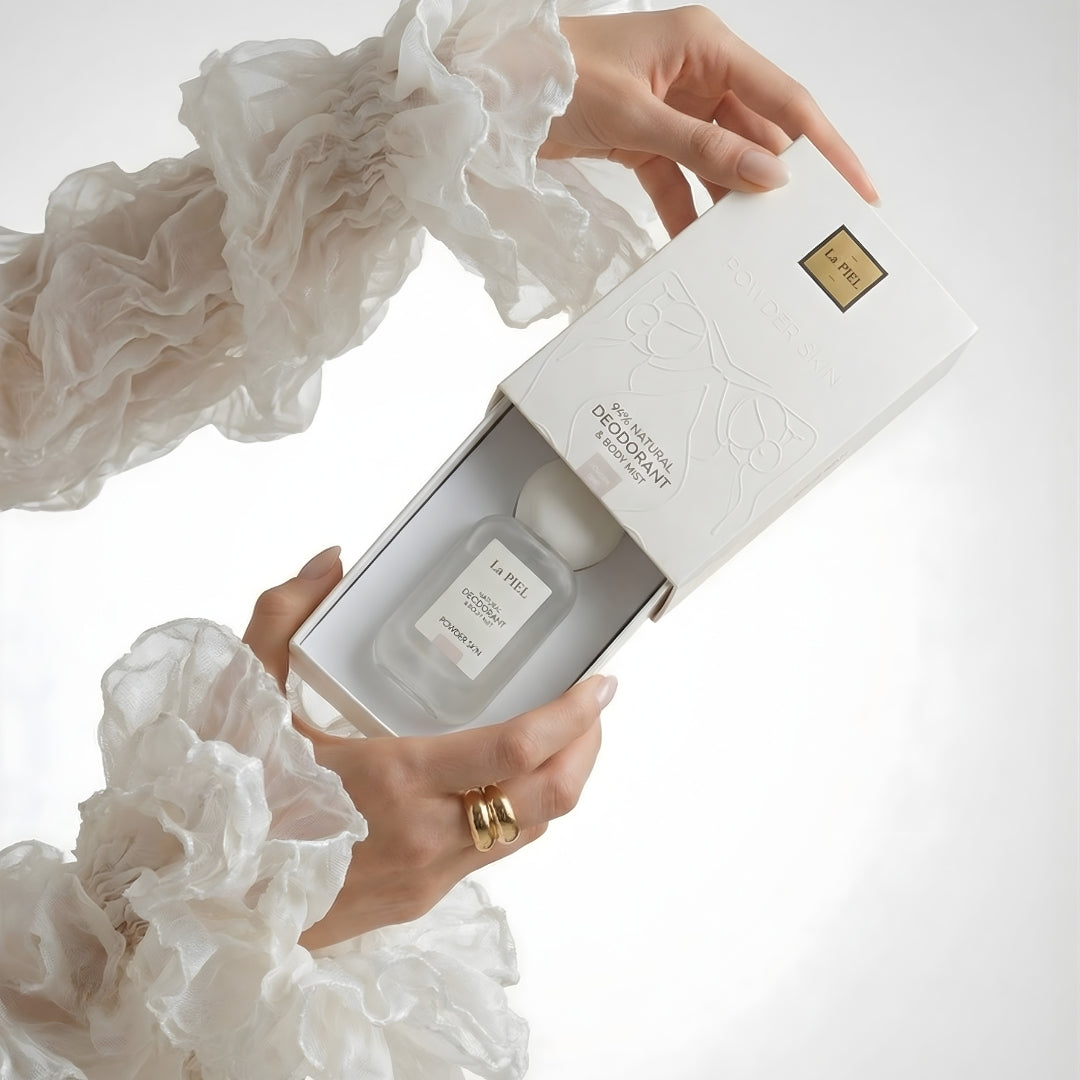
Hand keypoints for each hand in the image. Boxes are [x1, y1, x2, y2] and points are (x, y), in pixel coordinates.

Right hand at [242, 546, 616, 949]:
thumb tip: (333, 560)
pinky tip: (505, 777)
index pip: (514, 751)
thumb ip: (283, 618)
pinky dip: (521, 810)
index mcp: (395, 778)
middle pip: (548, 799)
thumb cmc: (233, 799)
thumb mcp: (246, 699)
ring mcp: (431, 872)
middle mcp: (428, 832)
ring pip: (530, 830)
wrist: (212, 907)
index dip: (571, 717)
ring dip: (560, 781)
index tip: (602, 684)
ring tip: (564, 735)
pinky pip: (496, 851)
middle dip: (587, 748)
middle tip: (594, 704)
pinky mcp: (425, 896)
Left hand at [543, 7, 878, 237]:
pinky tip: (697, 244)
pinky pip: (679, 181)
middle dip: (780, 182)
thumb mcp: (635, 115)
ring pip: (720, 162)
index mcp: (706, 46)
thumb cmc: (552, 74)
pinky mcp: (645, 139)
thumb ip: (703, 150)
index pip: (784, 99)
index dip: (826, 145)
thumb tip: (767, 175)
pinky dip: (686, 211)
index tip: (856, 186)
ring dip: (731, 201)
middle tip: (808, 229)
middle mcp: (696, 74)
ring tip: (755, 245)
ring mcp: (671, 109)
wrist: (489, 91)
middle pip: (756, 134)